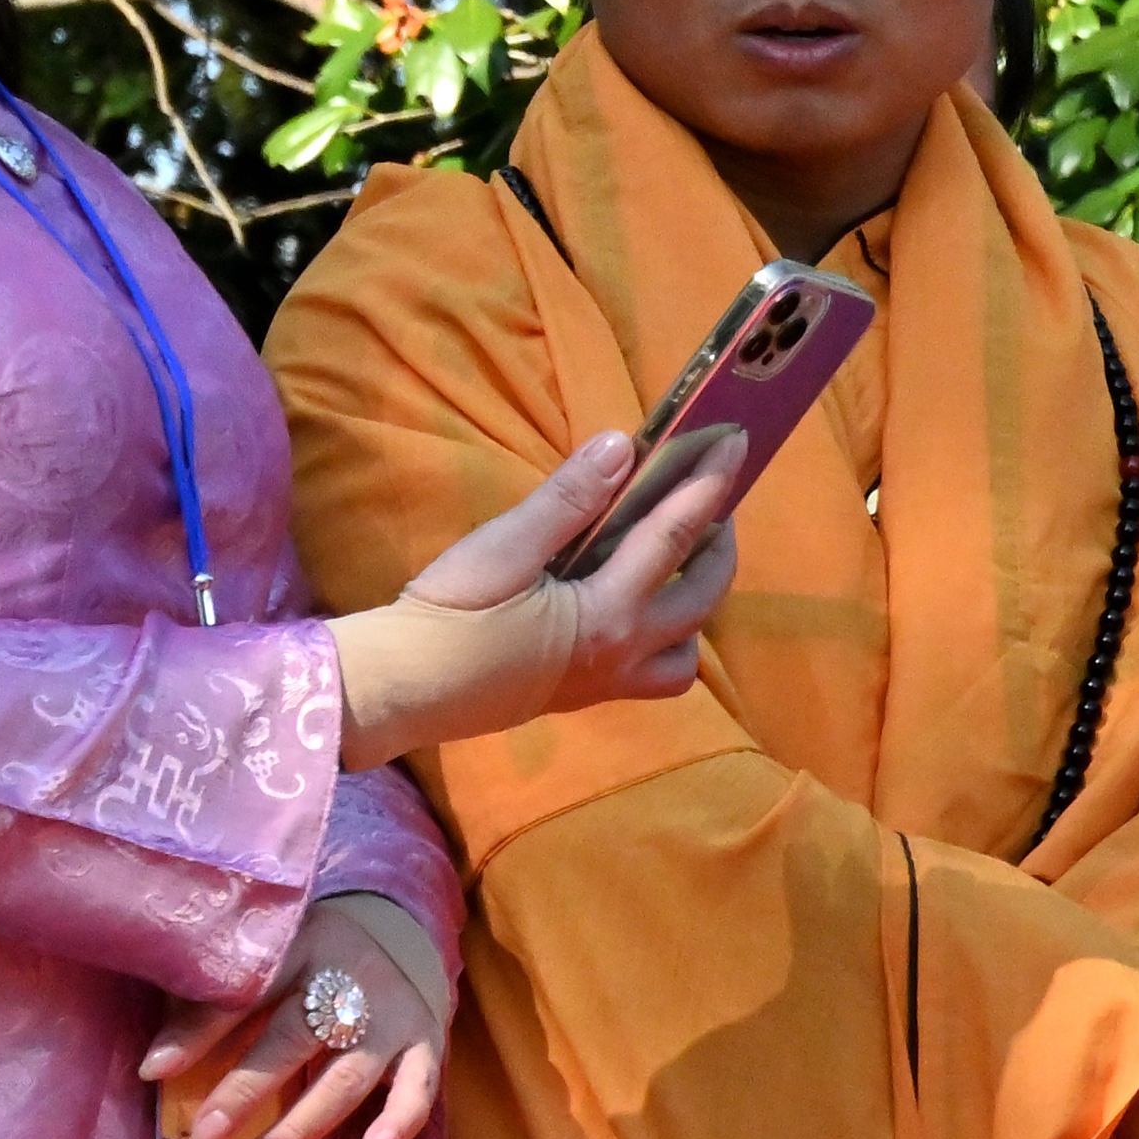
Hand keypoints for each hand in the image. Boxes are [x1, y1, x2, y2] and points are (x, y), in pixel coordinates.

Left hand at [141, 892, 451, 1138]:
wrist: (397, 935)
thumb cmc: (309, 956)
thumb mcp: (264, 959)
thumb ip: (215, 999)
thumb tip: (154, 1066)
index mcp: (299, 947)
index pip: (245, 994)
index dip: (198, 1032)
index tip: (153, 1071)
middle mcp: (350, 979)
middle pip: (294, 1040)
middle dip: (245, 1092)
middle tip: (202, 1138)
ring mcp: (393, 1016)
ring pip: (345, 1078)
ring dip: (298, 1128)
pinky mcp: (427, 1044)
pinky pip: (419, 1089)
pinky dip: (399, 1122)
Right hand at [328, 425, 744, 767]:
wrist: (402, 689)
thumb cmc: (449, 615)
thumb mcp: (503, 547)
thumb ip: (567, 500)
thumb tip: (622, 446)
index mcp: (610, 614)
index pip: (675, 536)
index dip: (708, 486)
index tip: (736, 444)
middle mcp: (625, 653)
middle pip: (705, 597)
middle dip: (720, 546)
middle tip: (716, 504)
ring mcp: (609, 682)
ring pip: (688, 652)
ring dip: (699, 607)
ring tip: (681, 565)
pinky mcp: (587, 694)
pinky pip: (654, 674)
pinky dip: (667, 643)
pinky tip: (639, 612)